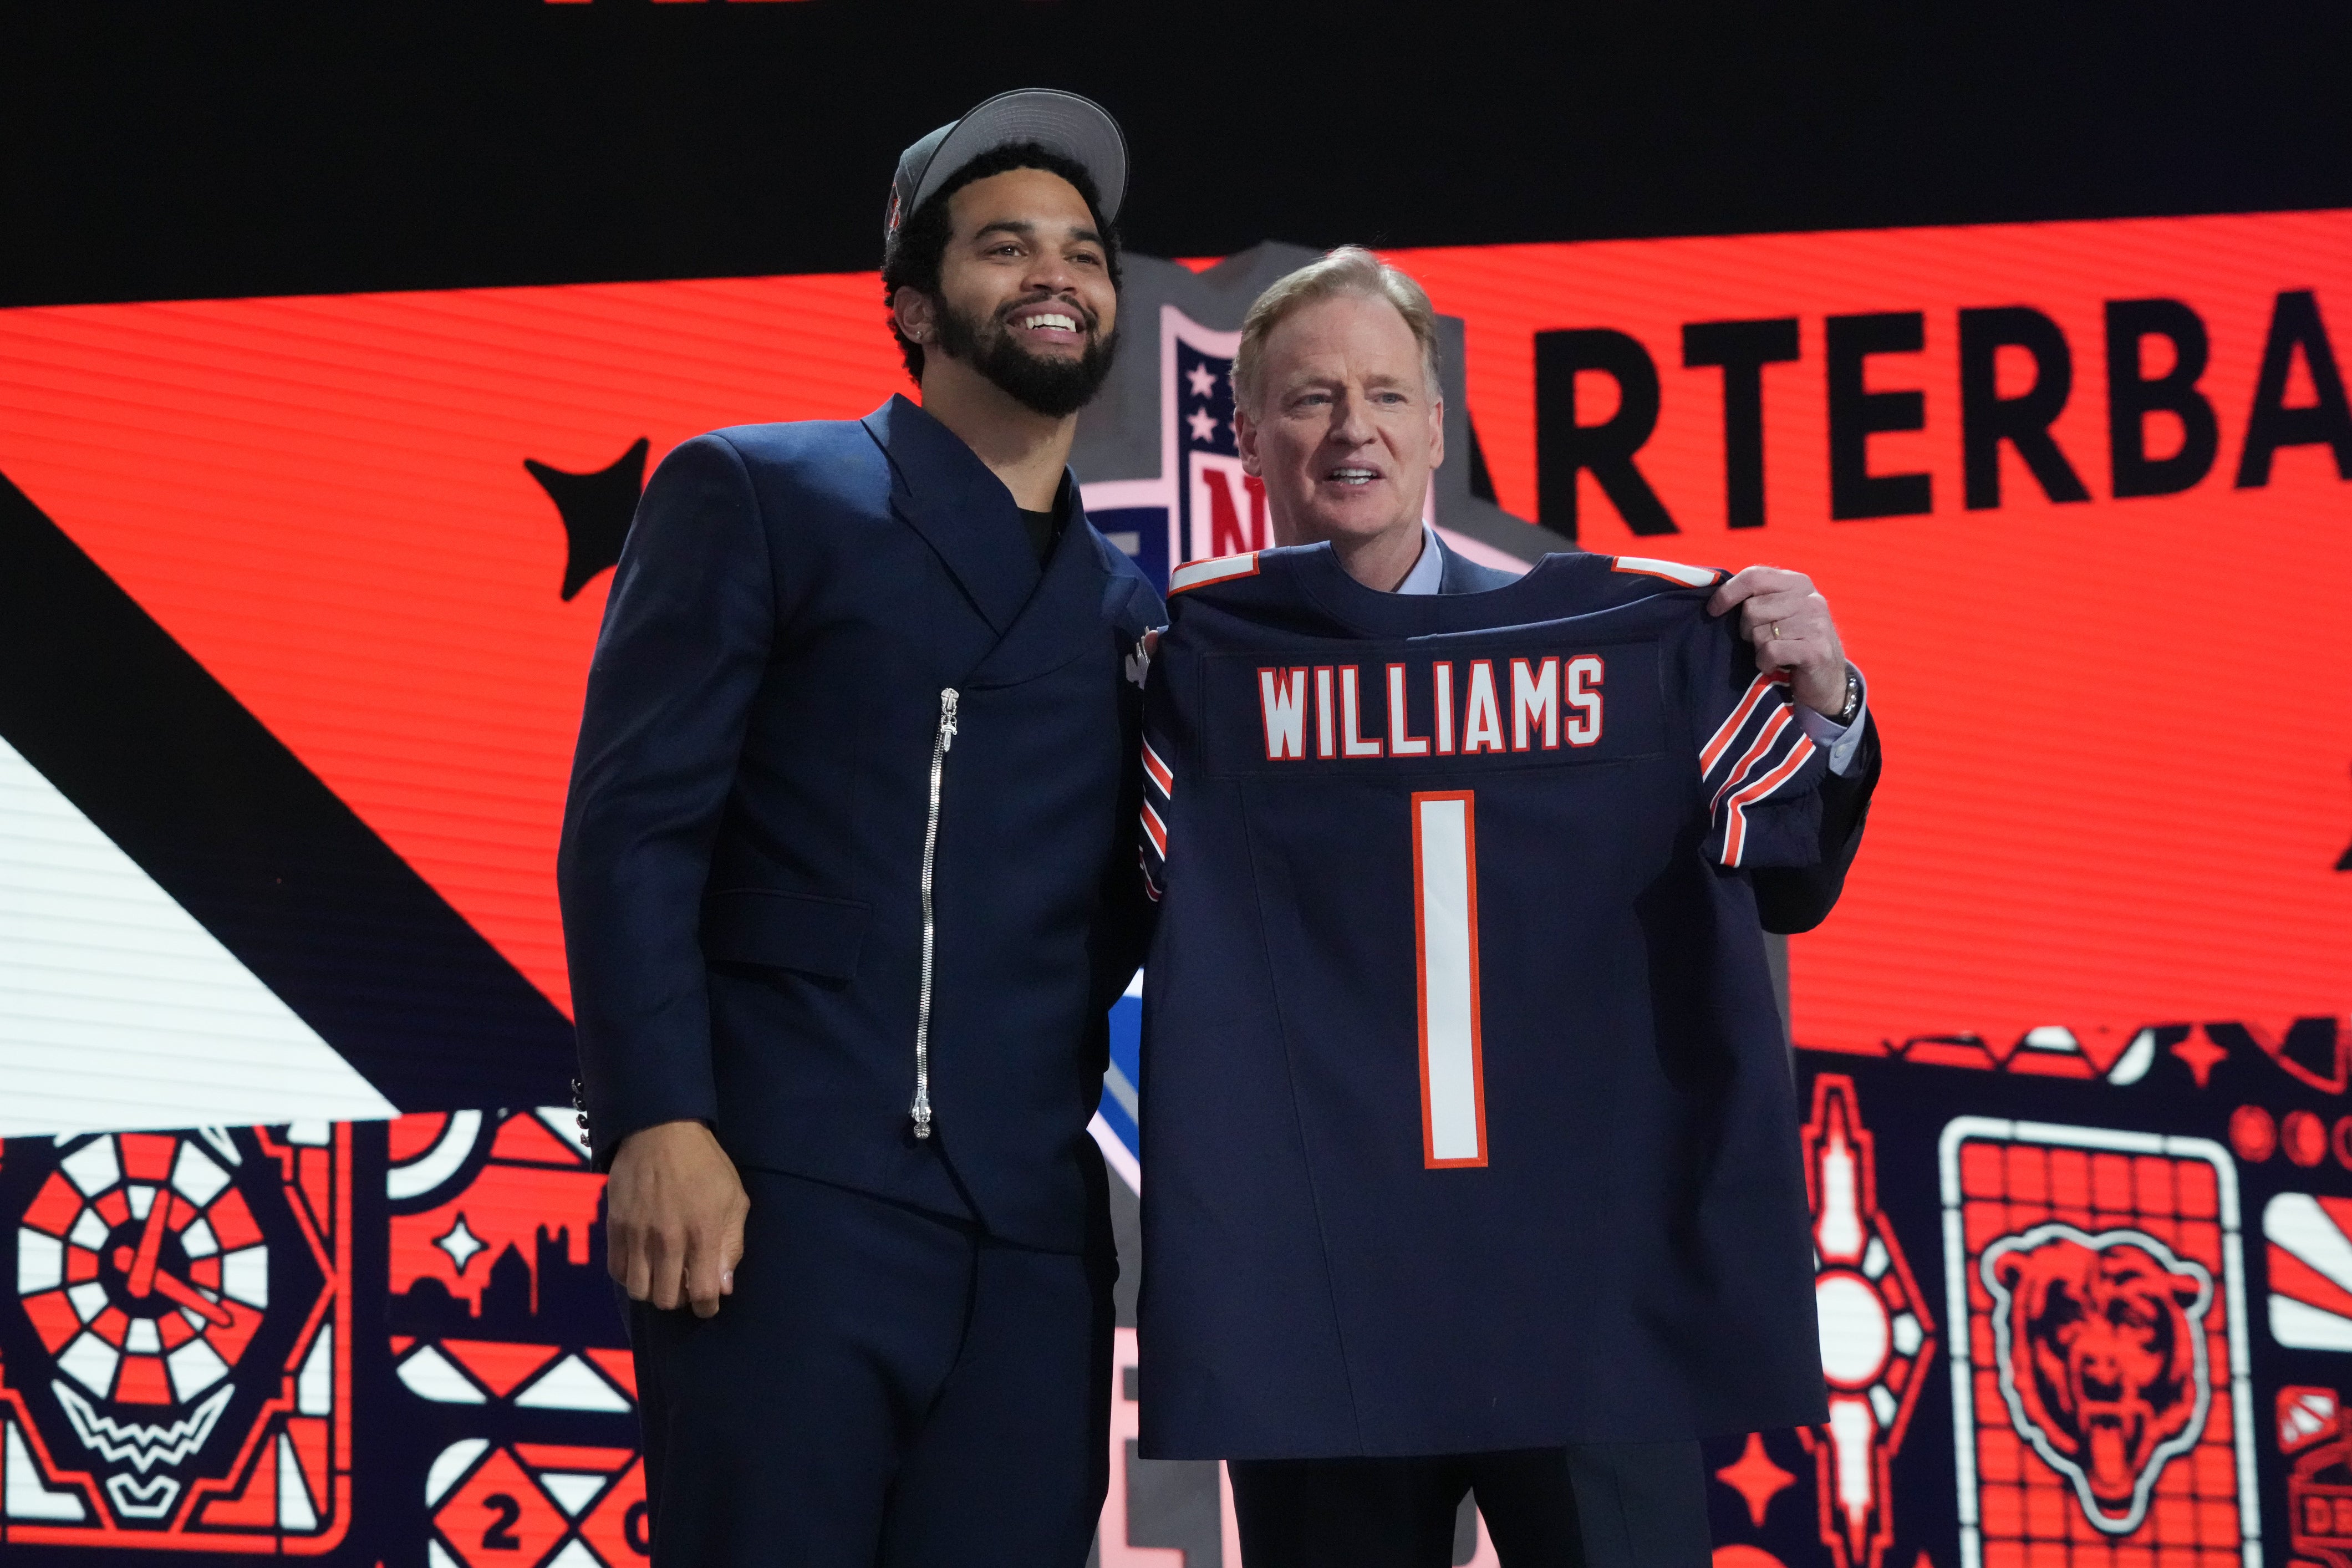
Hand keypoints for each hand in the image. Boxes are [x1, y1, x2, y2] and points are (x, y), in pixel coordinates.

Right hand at [605, 1120, 748, 1317]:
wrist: (660, 1131)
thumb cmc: (706, 1165)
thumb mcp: (735, 1199)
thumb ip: (732, 1245)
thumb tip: (724, 1287)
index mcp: (703, 1232)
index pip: (701, 1293)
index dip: (706, 1307)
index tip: (708, 1303)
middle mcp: (668, 1239)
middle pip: (666, 1299)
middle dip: (679, 1300)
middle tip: (685, 1285)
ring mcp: (637, 1234)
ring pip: (639, 1291)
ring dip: (653, 1291)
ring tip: (664, 1276)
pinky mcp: (615, 1227)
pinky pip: (616, 1271)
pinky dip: (630, 1276)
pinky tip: (643, 1264)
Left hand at [1707, 565, 1850, 717]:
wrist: (1827, 679)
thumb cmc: (1793, 643)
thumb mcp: (1779, 612)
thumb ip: (1757, 597)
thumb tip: (1716, 595)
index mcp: (1798, 583)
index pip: (1754, 576)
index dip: (1728, 593)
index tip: (1713, 610)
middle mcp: (1810, 599)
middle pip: (1752, 608)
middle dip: (1746, 629)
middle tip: (1760, 640)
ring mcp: (1816, 624)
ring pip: (1759, 632)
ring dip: (1758, 648)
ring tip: (1773, 652)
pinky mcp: (1816, 650)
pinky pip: (1770, 651)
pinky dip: (1765, 663)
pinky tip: (1775, 665)